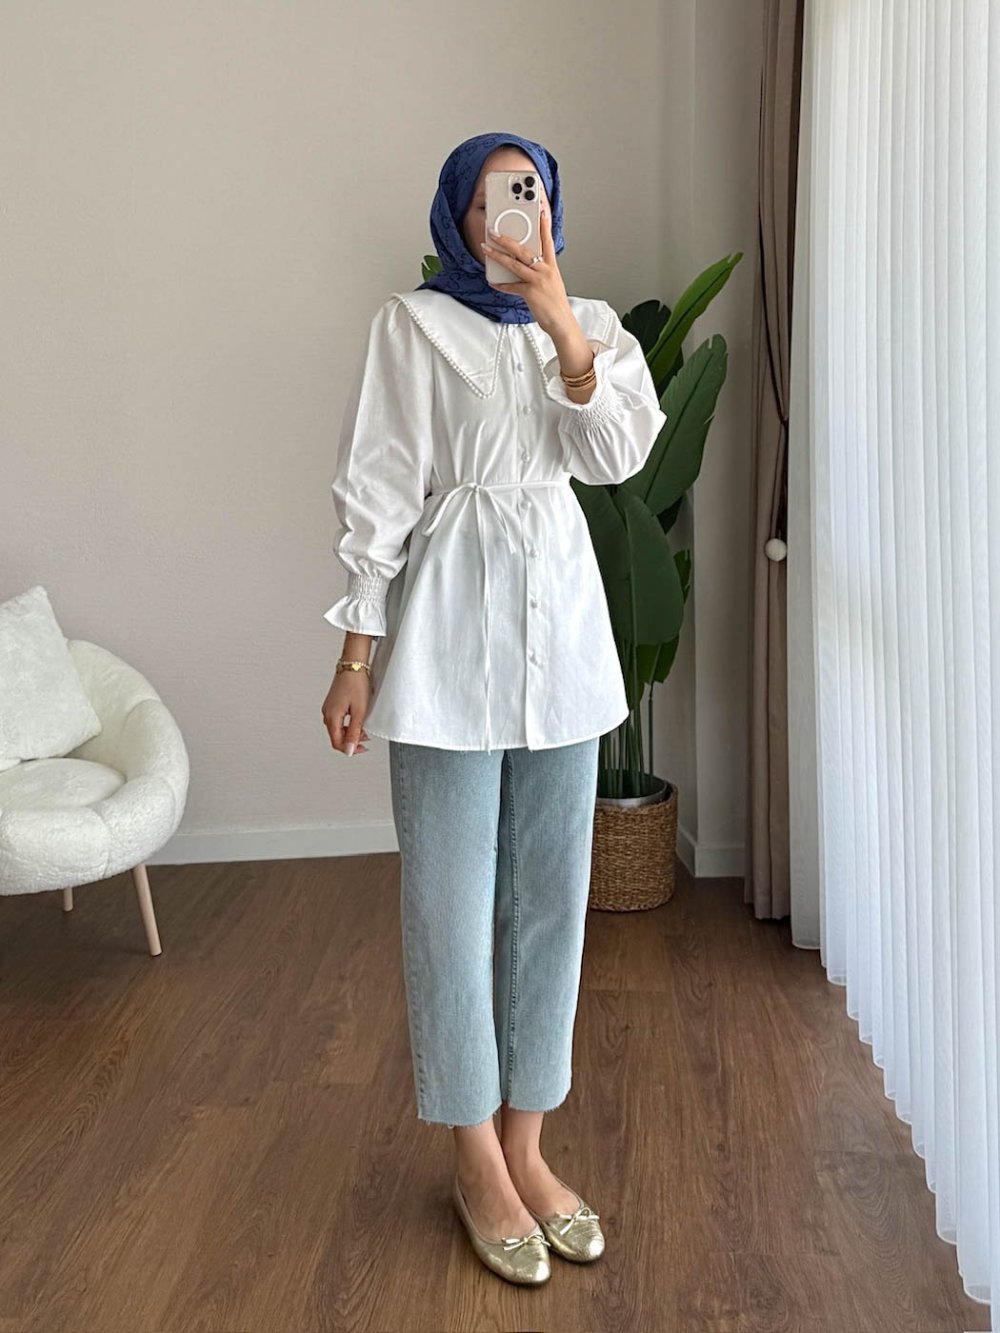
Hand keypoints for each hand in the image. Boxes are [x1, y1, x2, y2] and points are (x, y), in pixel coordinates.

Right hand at [322, 672, 370, 755]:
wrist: (353, 665)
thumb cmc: (356, 683)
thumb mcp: (359, 711)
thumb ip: (354, 732)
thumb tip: (349, 749)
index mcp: (331, 717)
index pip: (337, 743)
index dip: (350, 748)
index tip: (362, 748)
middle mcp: (327, 713)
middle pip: (336, 737)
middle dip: (352, 740)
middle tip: (366, 737)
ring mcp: (328, 708)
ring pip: (338, 729)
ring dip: (350, 732)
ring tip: (364, 727)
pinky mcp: (332, 704)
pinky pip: (338, 720)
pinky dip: (348, 724)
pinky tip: (358, 720)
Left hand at [482, 205, 572, 335]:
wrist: (561, 322)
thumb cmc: (555, 303)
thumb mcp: (551, 281)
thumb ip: (539, 270)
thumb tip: (524, 264)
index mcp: (551, 265)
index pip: (547, 240)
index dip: (544, 224)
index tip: (540, 209)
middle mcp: (545, 270)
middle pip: (523, 249)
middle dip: (506, 239)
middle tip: (494, 231)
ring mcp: (538, 280)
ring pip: (514, 264)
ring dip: (498, 256)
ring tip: (486, 249)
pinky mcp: (530, 292)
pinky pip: (512, 286)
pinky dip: (501, 285)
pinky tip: (493, 282)